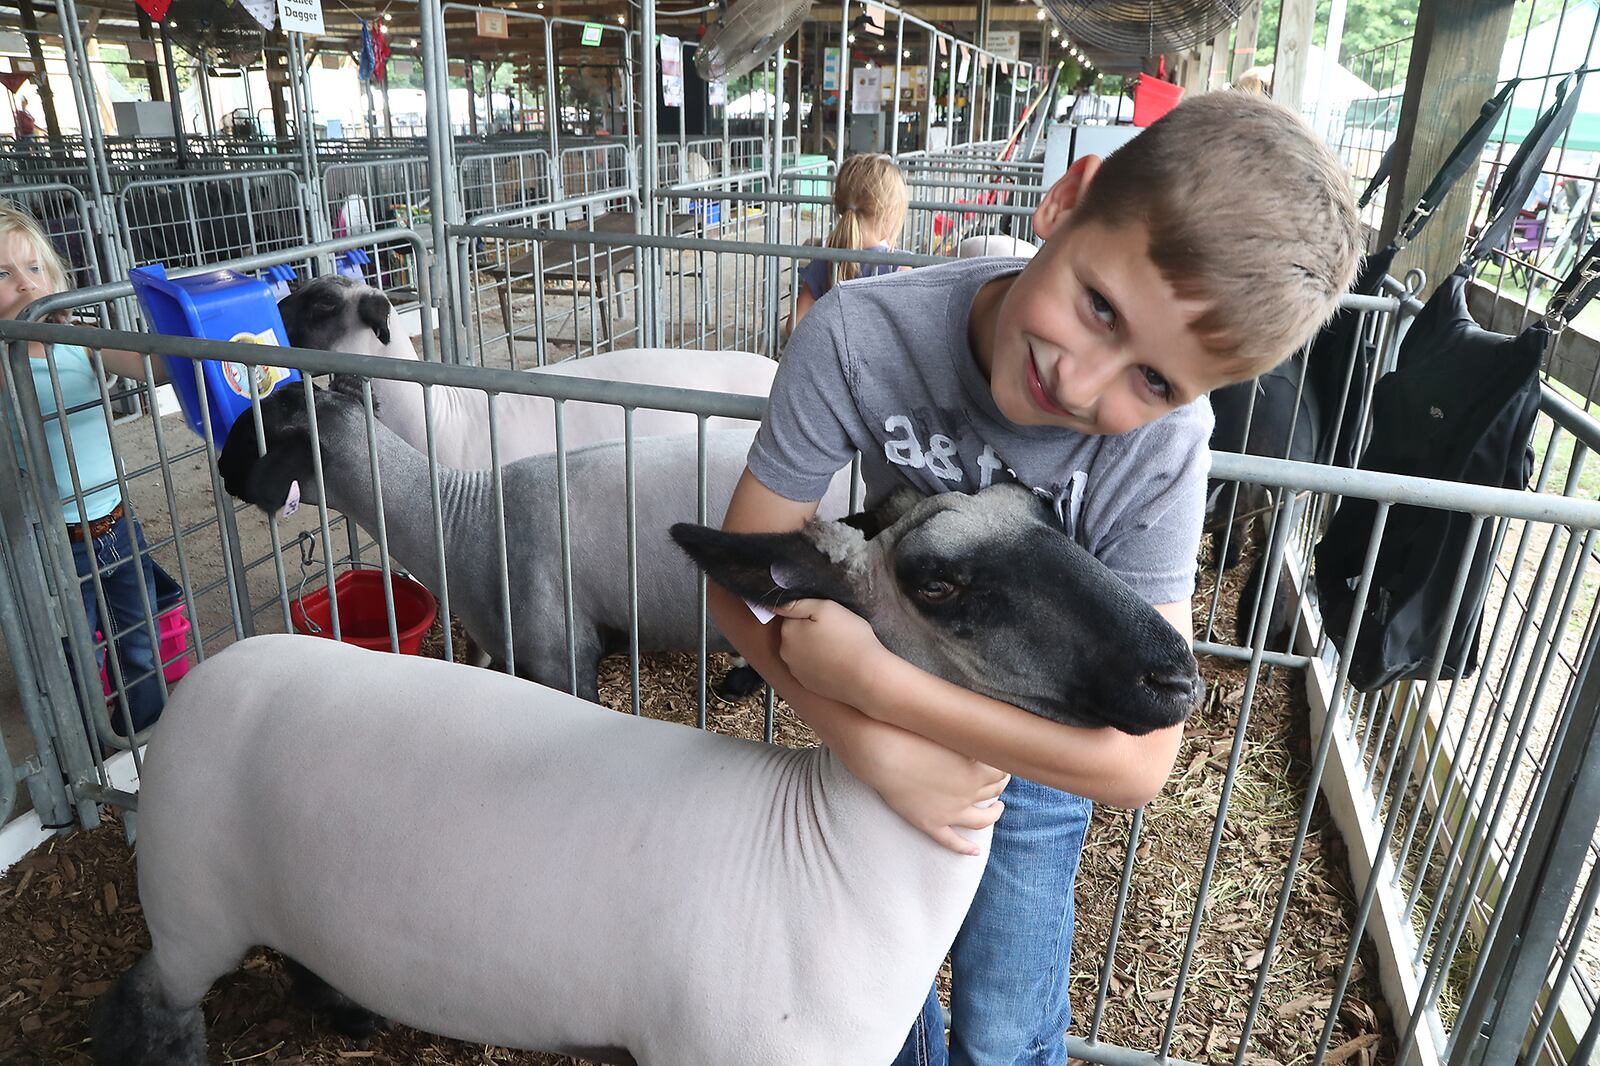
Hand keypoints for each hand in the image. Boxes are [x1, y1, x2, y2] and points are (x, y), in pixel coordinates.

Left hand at [770, 598, 887, 705]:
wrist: (866, 677)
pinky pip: (811, 668)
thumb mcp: (825, 608)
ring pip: (802, 652)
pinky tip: (837, 662)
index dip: (811, 614)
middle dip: (810, 631)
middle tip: (835, 632)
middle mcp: (786, 653)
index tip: (828, 619)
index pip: (792, 615)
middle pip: (795, 634)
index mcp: (788, 632)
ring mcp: (796, 671)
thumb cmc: (850, 639)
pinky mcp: (808, 684)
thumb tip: (774, 604)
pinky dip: (820, 664)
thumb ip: (797, 604)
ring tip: (838, 648)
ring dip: (814, 648)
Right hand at [848, 725, 1010, 855]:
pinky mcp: (931, 824)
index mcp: (977, 769)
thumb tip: (984, 726)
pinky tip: (975, 851)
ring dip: (993, 815)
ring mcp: (951, 812)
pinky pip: (952, 841)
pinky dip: (965, 848)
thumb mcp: (949, 729)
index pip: (1003, 769)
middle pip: (994, 792)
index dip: (1006, 765)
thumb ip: (968, 732)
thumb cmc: (912, 732)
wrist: (882, 752)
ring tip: (998, 810)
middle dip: (1000, 786)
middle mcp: (969, 793)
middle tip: (1002, 779)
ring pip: (981, 820)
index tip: (1004, 759)